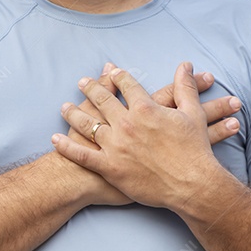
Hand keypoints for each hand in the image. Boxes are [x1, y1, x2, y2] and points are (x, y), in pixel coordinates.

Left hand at [53, 63, 226, 208]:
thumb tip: (184, 65)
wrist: (192, 185)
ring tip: (64, 106)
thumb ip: (185, 87)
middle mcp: (126, 124)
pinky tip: (56, 139)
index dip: (119, 77)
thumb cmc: (194, 150)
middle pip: (102, 100)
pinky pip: (82, 155)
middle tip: (81, 82)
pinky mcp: (110, 167)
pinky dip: (67, 147)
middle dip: (90, 88)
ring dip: (73, 113)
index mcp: (145, 108)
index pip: (127, 85)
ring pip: (87, 124)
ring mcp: (116, 146)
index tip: (112, 72)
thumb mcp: (193, 113)